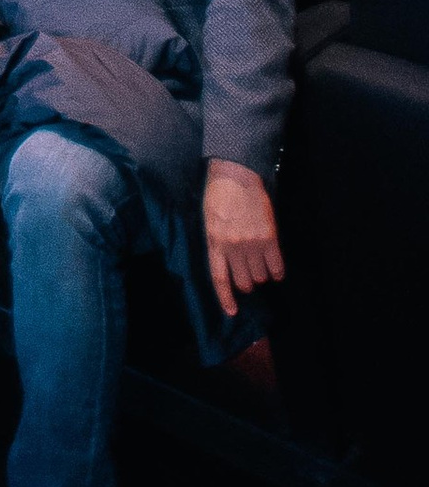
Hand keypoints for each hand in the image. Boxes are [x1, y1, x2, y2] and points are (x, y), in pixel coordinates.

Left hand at [203, 159, 284, 321]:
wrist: (236, 174)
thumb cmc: (219, 195)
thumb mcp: (209, 220)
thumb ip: (217, 243)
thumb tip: (226, 265)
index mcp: (215, 242)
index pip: (219, 278)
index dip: (226, 298)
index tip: (232, 312)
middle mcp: (233, 246)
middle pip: (244, 282)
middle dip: (247, 283)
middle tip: (249, 275)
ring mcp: (252, 243)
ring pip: (260, 276)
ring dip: (261, 275)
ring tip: (260, 264)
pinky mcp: (269, 237)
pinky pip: (277, 267)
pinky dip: (277, 272)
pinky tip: (275, 267)